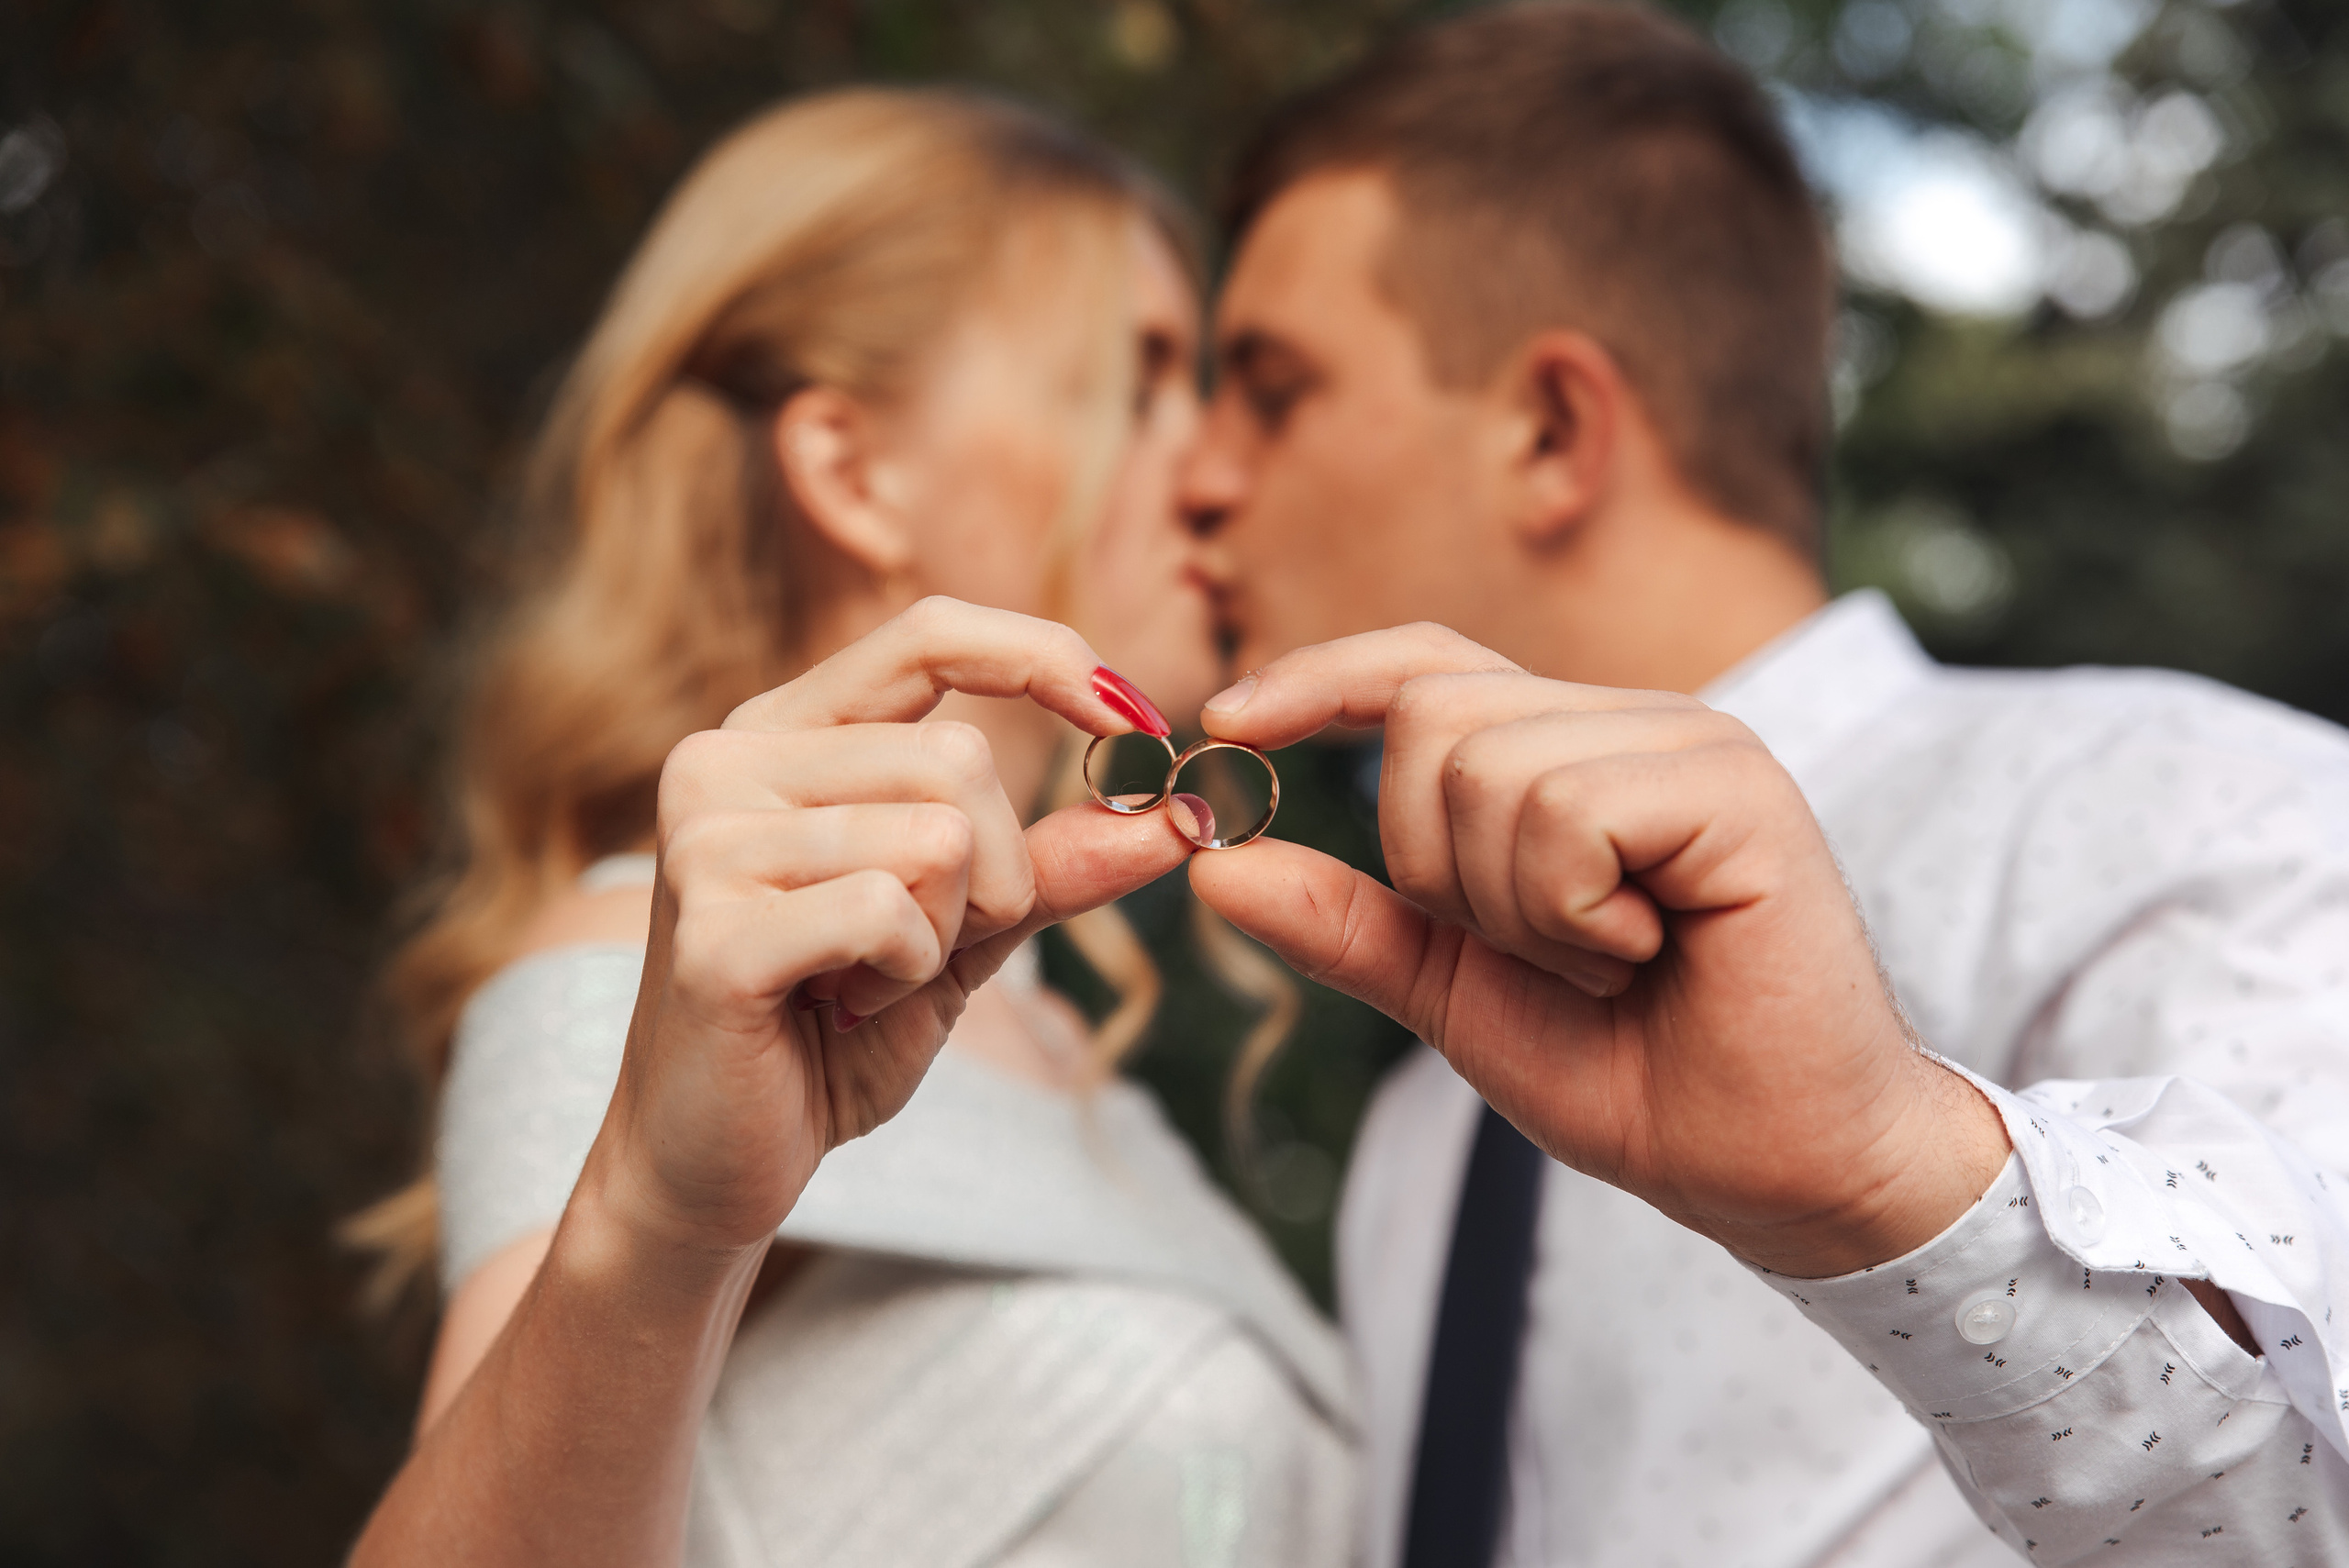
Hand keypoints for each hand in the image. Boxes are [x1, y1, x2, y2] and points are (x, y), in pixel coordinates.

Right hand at [590, 597, 1196, 1257]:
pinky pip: (890, 913)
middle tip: (927, 949)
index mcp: (784, 734)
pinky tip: (843, 1009)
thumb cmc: (831, 1034)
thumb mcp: (965, 933)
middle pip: (961, 758)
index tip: (1143, 723)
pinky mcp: (712, 933)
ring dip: (943, 939)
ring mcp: (707, 840)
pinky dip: (905, 977)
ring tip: (867, 984)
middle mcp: (727, 760)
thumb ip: (1054, 865)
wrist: (713, 1164)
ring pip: (937, 837)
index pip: (932, 634)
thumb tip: (1179, 815)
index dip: (1049, 660)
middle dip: (997, 874)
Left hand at [1188, 624, 2008, 1277]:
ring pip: (1485, 767)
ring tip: (1610, 962)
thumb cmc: (1632, 1074)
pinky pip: (1563, 811)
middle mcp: (1629, 722)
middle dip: (1438, 866)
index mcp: (1566, 753)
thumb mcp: (1455, 994)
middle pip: (1430, 716)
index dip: (1322, 678)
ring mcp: (1690, 741)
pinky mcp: (1736, 785)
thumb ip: (1347, 924)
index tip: (1227, 724)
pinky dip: (1571, 913)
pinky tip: (1648, 953)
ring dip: (1515, 908)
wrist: (1768, 1170)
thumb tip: (1214, 863)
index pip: (1423, 666)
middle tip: (1547, 953)